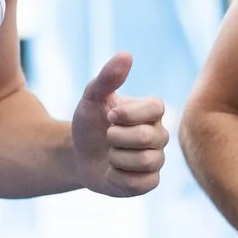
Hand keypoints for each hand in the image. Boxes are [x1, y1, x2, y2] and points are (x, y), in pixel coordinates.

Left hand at [72, 52, 169, 196]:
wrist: (78, 155)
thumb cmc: (89, 123)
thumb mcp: (92, 98)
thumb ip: (108, 77)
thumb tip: (126, 54)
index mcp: (152, 111)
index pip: (156, 108)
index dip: (128, 114)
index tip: (109, 115)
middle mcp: (160, 135)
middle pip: (147, 138)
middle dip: (116, 137)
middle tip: (107, 136)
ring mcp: (157, 160)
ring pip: (144, 162)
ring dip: (115, 158)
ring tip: (110, 154)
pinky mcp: (149, 182)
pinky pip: (139, 183)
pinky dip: (117, 177)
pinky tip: (112, 171)